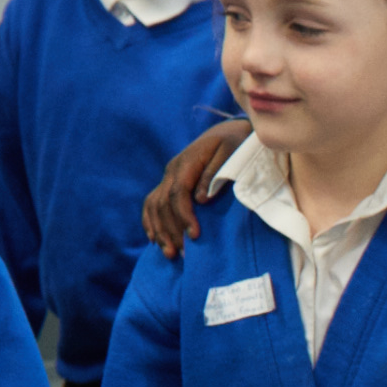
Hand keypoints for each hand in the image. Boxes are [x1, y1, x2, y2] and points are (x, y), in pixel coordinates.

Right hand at [142, 120, 249, 255]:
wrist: (228, 132)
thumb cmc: (236, 144)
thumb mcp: (232, 154)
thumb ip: (216, 174)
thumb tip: (200, 199)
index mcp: (187, 163)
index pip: (178, 193)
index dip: (184, 216)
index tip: (195, 235)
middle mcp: (172, 170)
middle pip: (163, 203)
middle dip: (171, 230)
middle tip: (184, 253)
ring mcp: (169, 176)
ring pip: (154, 205)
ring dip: (160, 230)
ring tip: (170, 254)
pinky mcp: (170, 182)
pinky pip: (152, 203)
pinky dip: (151, 221)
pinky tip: (155, 239)